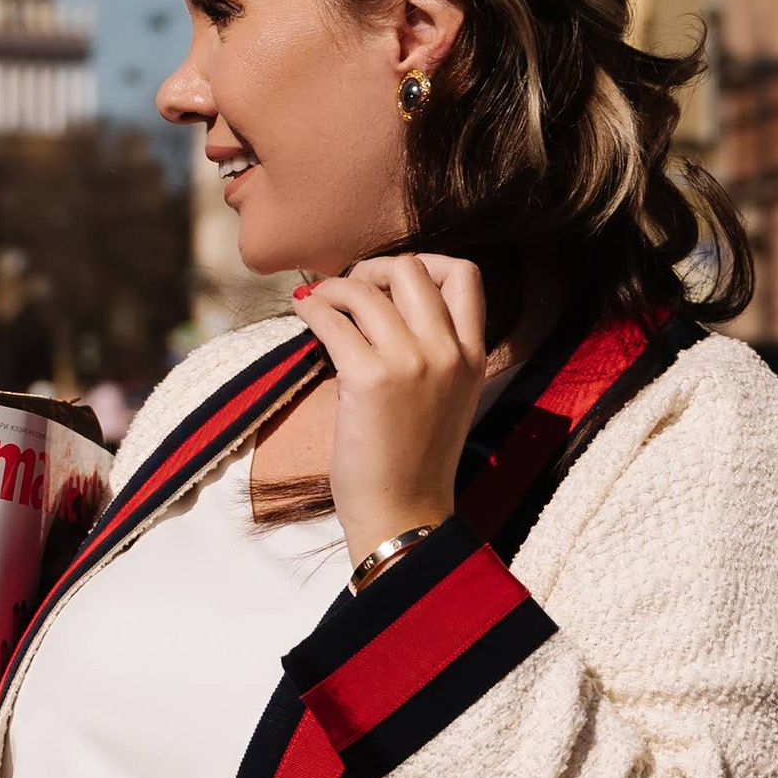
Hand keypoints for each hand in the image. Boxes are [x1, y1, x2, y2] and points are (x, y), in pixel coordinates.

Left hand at [290, 252, 489, 566]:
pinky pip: (333, 320)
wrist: (405, 514)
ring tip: (318, 303)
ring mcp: (412, 364)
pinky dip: (313, 308)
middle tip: (350, 293)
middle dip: (374, 270)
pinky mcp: (369, 380)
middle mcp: (448, 353)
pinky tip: (304, 314)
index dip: (426, 263)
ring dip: (334, 289)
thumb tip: (383, 304)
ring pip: (367, 290)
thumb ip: (434, 351)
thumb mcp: (447, 398)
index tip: (393, 283)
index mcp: (473, 356)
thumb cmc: (415, 462)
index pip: (465, 274)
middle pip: (412, 269)